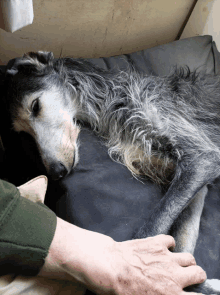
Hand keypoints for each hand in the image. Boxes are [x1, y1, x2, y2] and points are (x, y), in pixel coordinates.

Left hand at [39, 218, 205, 294]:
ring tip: (176, 262)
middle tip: (187, 276)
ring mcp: (166, 258)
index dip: (197, 294)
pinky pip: (171, 240)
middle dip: (195, 275)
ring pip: (189, 257)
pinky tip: (161, 248)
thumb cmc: (121, 290)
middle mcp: (174, 276)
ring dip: (185, 260)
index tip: (193, 293)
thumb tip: (161, 291)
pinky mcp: (157, 243)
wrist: (108, 268)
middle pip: (198, 273)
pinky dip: (168, 244)